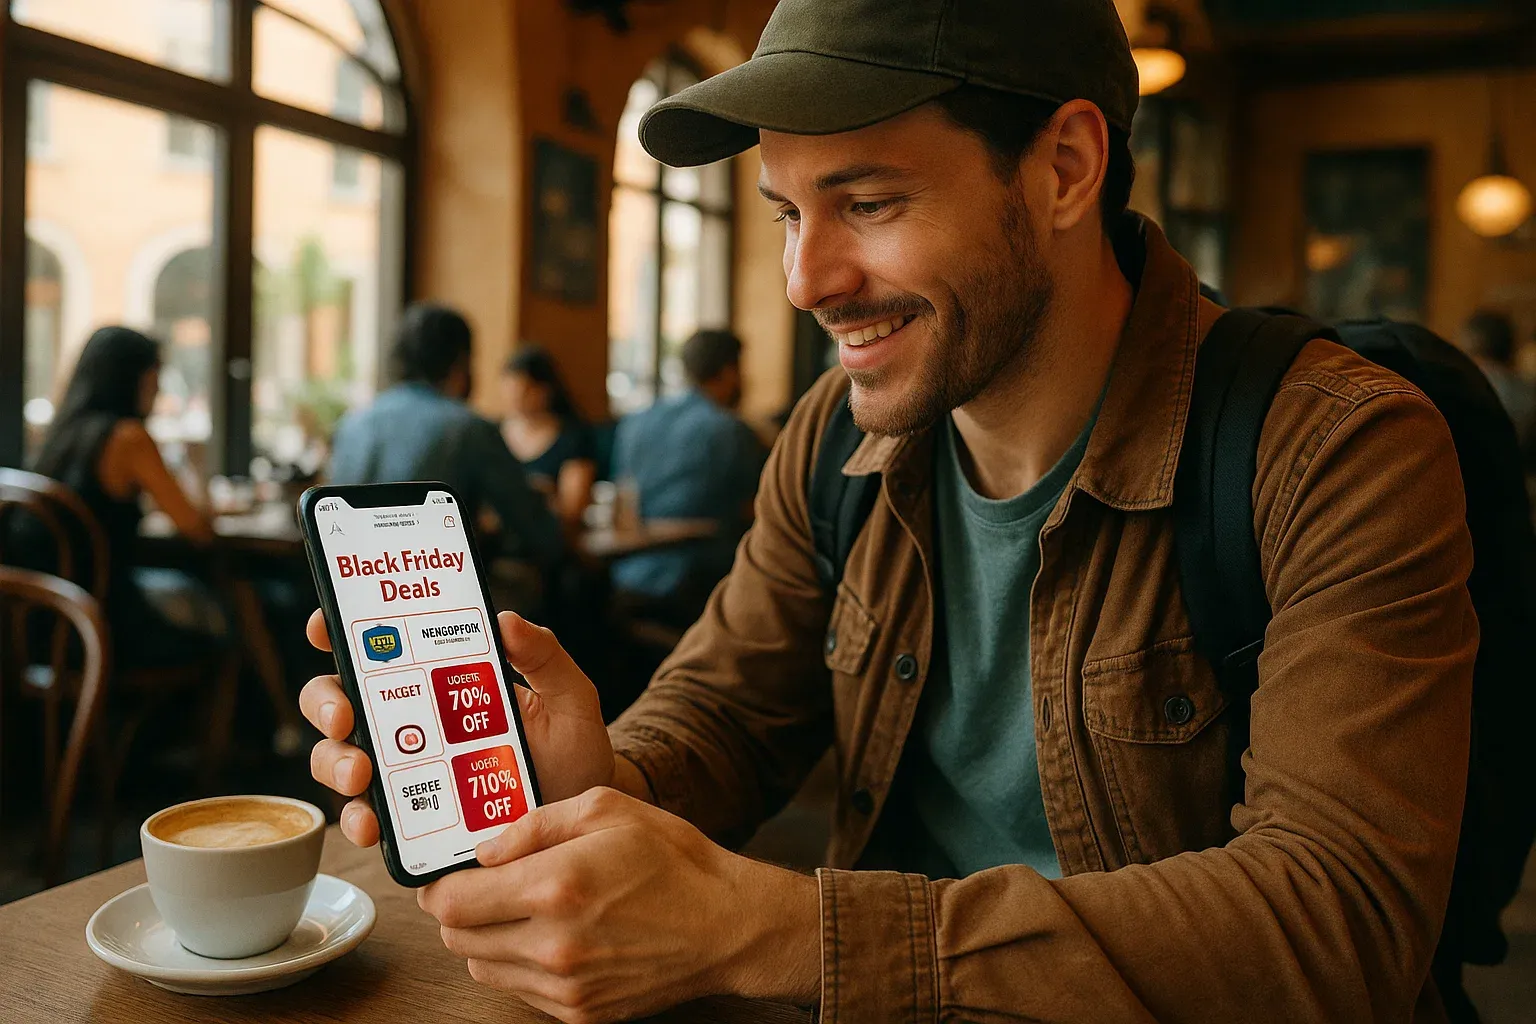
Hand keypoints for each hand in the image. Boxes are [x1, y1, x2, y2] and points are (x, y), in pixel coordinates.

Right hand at [299, 609, 615, 846]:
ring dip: (336, 762)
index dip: (339, 629)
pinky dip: (357, 820)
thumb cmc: (572, 753)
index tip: (326, 627)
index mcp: (440, 680)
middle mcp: (409, 722)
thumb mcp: (570, 698)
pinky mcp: (407, 822)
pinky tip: (373, 825)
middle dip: (326, 702)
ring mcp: (403, 772)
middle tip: (345, 717)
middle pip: (338, 698)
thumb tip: (506, 620)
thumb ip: (545, 656)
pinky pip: (364, 818)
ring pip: (337, 758)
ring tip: (362, 774)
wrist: (581, 829)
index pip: (377, 648)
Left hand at [420, 787, 820, 1022]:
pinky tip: (554, 935)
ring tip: (524, 909)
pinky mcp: (580, 1012)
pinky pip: (519, 989)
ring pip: (483, 967)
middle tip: (485, 886)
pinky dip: (521, 963)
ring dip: (487, 938)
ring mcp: (566, 986)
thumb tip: (484, 849)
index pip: (453, 903)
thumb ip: (534, 824)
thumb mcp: (606, 809)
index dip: (437, 887)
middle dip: (460, 910)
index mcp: (555, 887)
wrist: (727, 925)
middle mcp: (553, 945)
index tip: (443, 875)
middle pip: (458, 938)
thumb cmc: (672, 859)